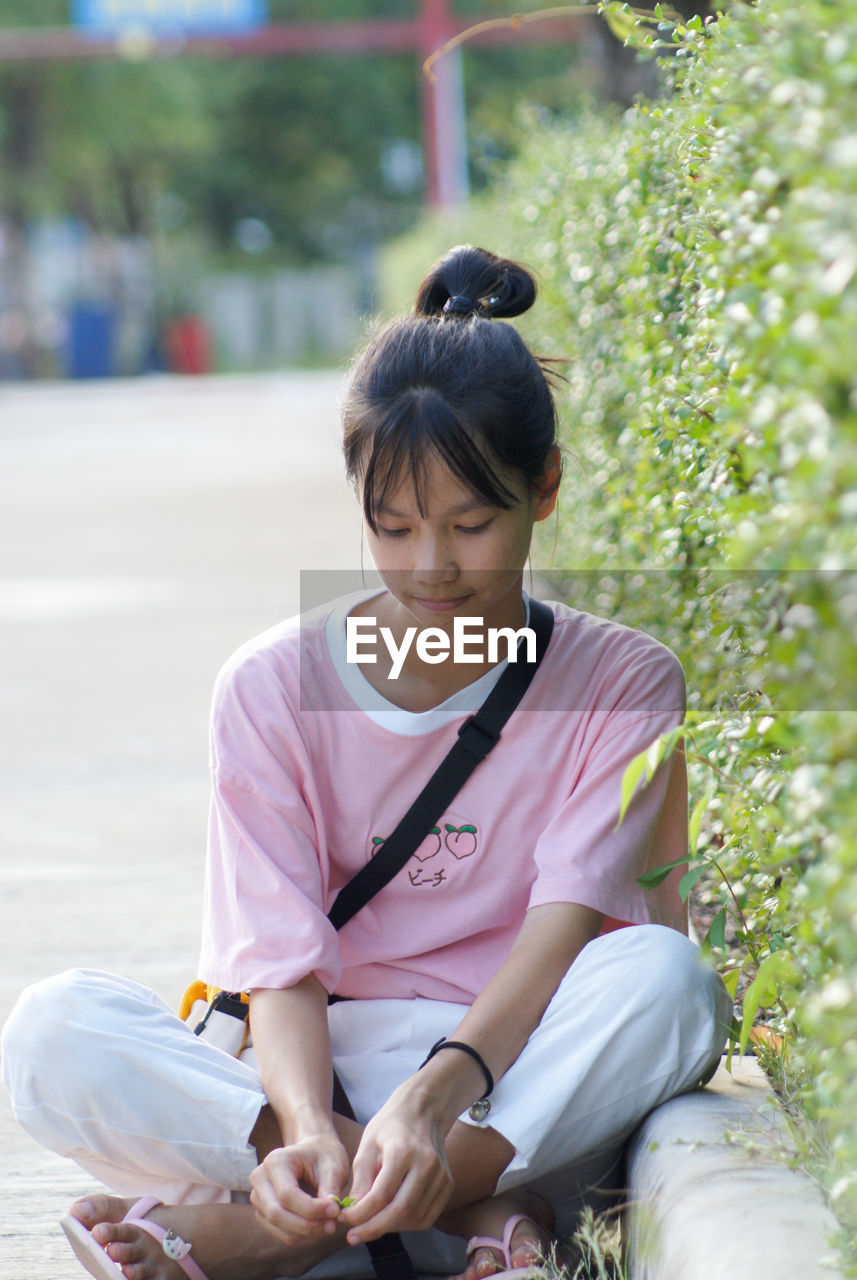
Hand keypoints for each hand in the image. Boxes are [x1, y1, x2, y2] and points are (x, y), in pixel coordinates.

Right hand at [249, 1132, 350, 1246]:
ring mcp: (259, 1198)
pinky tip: (319, 1225)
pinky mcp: (263, 1213)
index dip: (312, 1208)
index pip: (287, 1194)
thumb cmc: (323, 1156)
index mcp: (275, 1161)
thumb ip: (331, 1188)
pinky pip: (282, 1234)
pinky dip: (303, 1235)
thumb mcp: (333, 1165)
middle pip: (276, 1214)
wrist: (314, 1153)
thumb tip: (332, 1212)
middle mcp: (260, 1179)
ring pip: (279, 1227)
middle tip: (333, 1224)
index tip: (335, 1210)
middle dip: (308, 1224)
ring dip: (307, 1232)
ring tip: (330, 1223)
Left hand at [341, 1086, 453, 1243]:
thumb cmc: (390, 1126)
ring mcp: (441, 1176)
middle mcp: (427, 1165)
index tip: (345, 1219)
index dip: (361, 1214)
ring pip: (415, 1218)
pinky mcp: (448, 1185)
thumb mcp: (368, 1144)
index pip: (381, 1195)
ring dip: (390, 1228)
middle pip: (400, 1211)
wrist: (423, 1110)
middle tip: (353, 1236)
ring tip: (370, 1225)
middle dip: (374, 1228)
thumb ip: (361, 1180)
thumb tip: (352, 1214)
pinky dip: (407, 1224)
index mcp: (403, 1151)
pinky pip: (427, 1216)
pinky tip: (391, 1219)